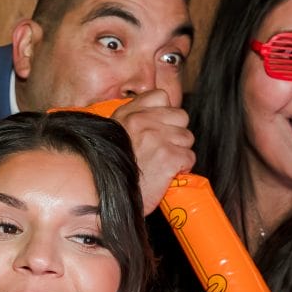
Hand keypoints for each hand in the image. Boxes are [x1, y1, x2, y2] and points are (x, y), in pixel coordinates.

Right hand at [106, 90, 193, 213]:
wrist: (101, 195)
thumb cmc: (106, 171)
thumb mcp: (111, 137)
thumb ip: (131, 123)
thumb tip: (154, 121)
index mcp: (128, 115)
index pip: (161, 96)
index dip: (164, 112)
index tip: (159, 127)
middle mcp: (143, 122)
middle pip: (180, 116)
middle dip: (175, 133)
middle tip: (162, 149)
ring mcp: (157, 138)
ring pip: (187, 138)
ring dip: (179, 152)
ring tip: (162, 164)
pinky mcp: (168, 157)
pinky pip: (189, 157)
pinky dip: (182, 168)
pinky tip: (166, 174)